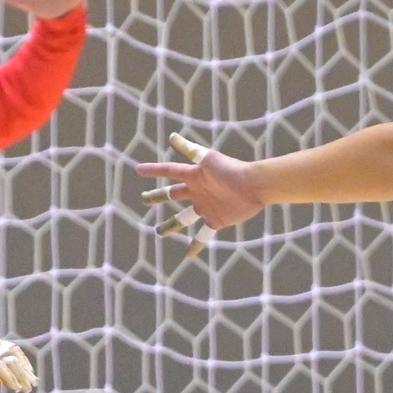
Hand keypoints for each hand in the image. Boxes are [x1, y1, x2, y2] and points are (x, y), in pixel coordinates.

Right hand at [134, 132, 264, 260]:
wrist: (254, 186)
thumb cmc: (232, 169)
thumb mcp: (208, 158)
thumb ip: (190, 150)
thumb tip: (172, 137)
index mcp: (194, 176)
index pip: (169, 172)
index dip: (154, 170)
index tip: (138, 169)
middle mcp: (197, 191)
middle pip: (172, 194)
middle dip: (158, 196)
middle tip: (145, 199)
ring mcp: (205, 207)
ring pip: (182, 218)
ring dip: (171, 225)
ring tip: (159, 232)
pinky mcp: (216, 220)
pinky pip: (202, 235)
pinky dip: (195, 244)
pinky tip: (188, 254)